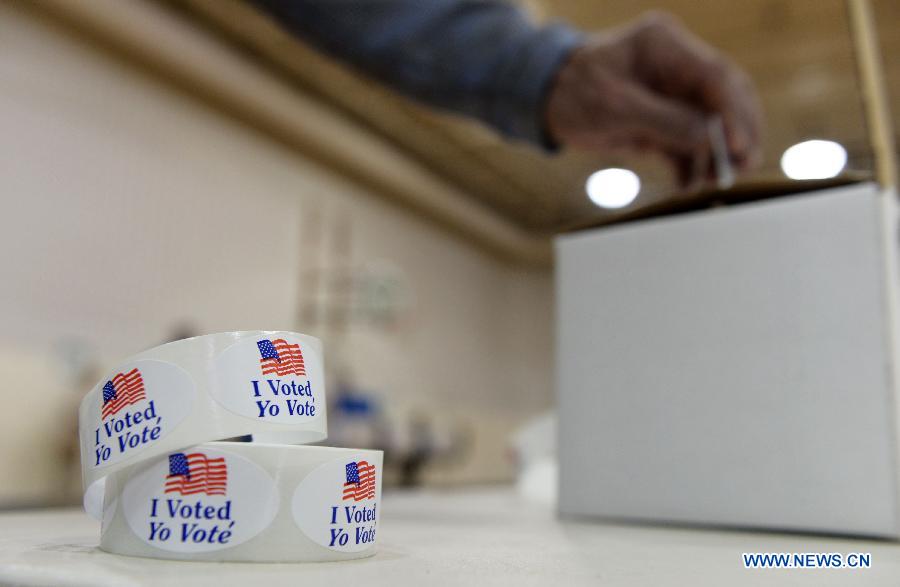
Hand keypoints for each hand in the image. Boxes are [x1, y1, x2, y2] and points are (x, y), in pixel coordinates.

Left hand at [544, 12, 762, 189]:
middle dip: (736, 134)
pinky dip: (691, 164)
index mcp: (666, 46)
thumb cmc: (573, 91)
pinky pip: (687, 143)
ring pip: (710, 125)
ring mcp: (672, 94)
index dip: (734, 111)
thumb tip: (709, 138)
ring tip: (715, 182)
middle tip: (745, 166)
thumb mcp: (615, 107)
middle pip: (723, 98)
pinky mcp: (663, 120)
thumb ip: (664, 121)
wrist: (545, 101)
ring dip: (715, 155)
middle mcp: (676, 66)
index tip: (740, 145)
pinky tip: (689, 185)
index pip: (716, 75)